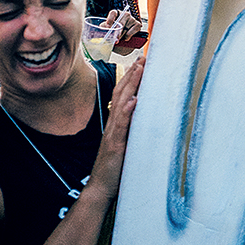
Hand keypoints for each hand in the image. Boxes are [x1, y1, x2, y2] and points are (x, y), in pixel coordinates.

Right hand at [88, 57, 145, 198]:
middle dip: (133, 73)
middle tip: (144, 56)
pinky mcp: (115, 145)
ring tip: (139, 68)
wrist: (100, 187)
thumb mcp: (127, 144)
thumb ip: (133, 129)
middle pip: (122, 93)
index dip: (132, 77)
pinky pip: (120, 126)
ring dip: (130, 85)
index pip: (124, 94)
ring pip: (121, 104)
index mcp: (117, 123)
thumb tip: (144, 115)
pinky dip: (126, 112)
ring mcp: (113, 133)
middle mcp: (114, 124)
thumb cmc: (115, 167)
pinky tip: (133, 100)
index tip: (142, 61)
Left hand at [99, 7, 142, 41]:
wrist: (124, 33)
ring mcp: (132, 19)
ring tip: (118, 39)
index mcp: (116, 13)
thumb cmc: (114, 29)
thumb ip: (104, 27)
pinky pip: (132, 31)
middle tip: (115, 39)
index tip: (108, 26)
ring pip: (126, 28)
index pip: (113, 13)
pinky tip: (125, 37)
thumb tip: (102, 30)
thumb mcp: (107, 27)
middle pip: (120, 22)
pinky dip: (128, 36)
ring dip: (121, 35)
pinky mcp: (138, 24)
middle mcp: (125, 14)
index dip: (110, 19)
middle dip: (117, 32)